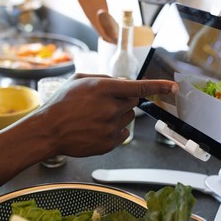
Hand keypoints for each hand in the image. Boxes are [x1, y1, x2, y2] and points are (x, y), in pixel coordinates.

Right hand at [33, 76, 177, 156]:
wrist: (48, 131)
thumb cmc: (61, 104)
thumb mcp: (79, 80)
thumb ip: (104, 78)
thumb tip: (123, 81)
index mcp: (103, 89)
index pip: (138, 87)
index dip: (158, 86)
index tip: (172, 86)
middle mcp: (110, 108)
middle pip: (134, 102)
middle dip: (124, 100)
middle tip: (105, 103)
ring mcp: (110, 127)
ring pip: (129, 117)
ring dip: (118, 115)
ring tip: (96, 117)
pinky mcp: (109, 143)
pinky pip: (123, 133)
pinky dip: (115, 129)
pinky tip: (97, 128)